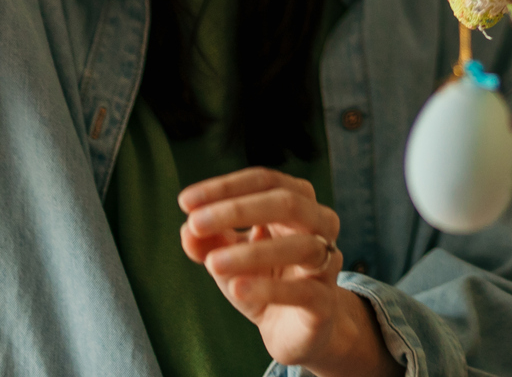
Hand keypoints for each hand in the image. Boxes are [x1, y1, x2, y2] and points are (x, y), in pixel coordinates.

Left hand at [180, 168, 399, 376]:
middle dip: (239, 210)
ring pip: (301, 246)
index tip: (186, 202)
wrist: (293, 329)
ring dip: (253, 252)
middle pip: (289, 203)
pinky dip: (269, 289)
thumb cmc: (263, 280)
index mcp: (297, 205)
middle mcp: (319, 227)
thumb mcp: (229, 258)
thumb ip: (208, 242)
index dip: (227, 187)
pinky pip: (304, 291)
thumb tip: (187, 229)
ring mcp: (326, 264)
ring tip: (212, 264)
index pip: (266, 182)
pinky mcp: (324, 303)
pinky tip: (237, 289)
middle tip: (196, 222)